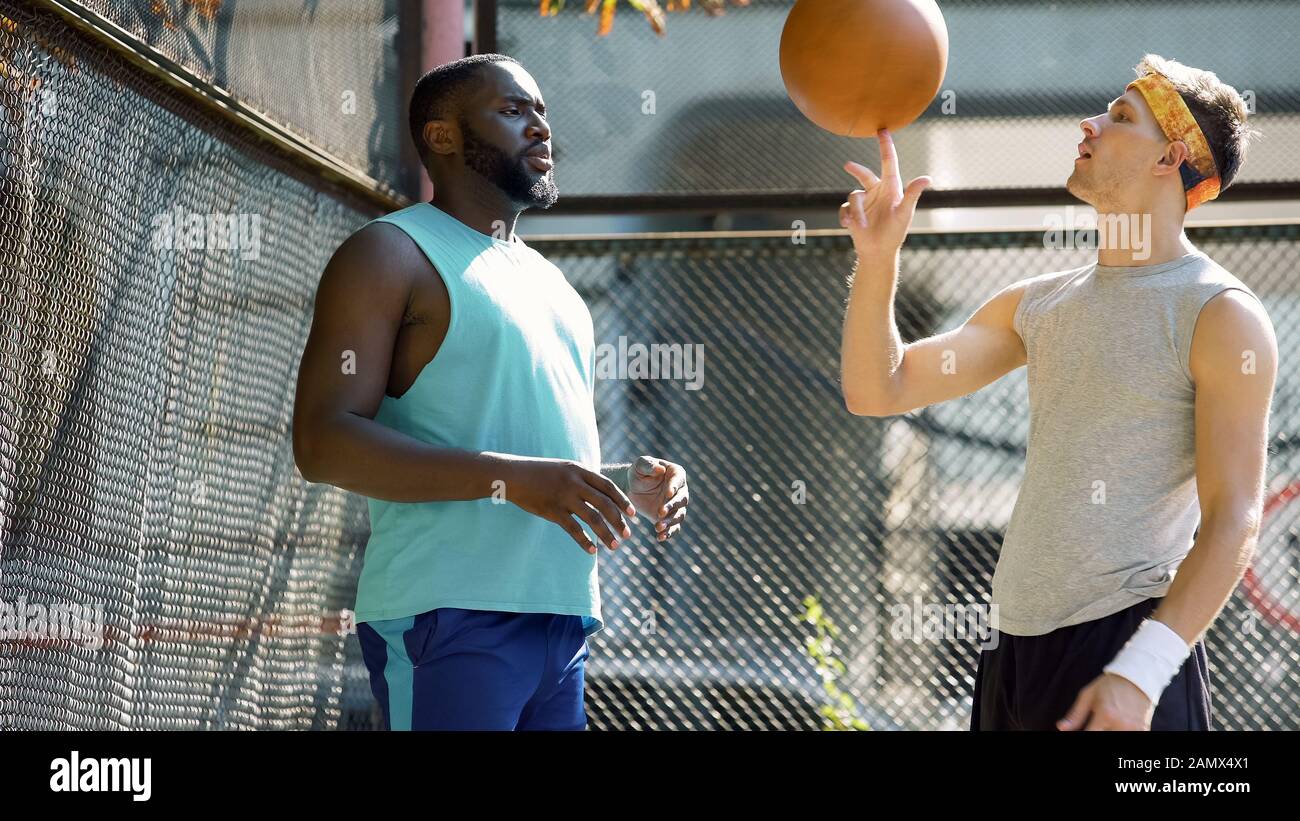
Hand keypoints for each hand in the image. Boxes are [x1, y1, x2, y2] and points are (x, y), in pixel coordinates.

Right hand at [504, 456, 635, 554]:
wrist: (513, 475)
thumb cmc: (539, 473)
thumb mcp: (564, 469)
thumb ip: (581, 479)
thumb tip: (599, 492)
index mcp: (579, 470)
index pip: (608, 486)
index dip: (622, 500)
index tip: (632, 514)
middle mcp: (574, 483)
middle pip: (605, 503)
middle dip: (619, 521)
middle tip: (627, 535)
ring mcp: (564, 497)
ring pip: (593, 518)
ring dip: (606, 534)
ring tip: (614, 546)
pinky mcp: (552, 511)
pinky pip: (574, 529)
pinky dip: (585, 542)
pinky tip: (593, 551)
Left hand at [627, 456, 688, 541]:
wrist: (632, 489)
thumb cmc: (637, 473)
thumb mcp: (640, 466)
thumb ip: (648, 465)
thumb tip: (660, 469)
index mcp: (676, 474)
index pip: (678, 481)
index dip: (674, 487)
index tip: (668, 494)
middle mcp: (680, 490)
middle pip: (681, 500)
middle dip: (671, 507)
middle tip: (660, 512)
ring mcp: (676, 506)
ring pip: (679, 515)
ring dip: (670, 522)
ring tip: (658, 526)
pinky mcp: (670, 518)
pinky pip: (674, 528)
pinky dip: (669, 533)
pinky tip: (660, 537)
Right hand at [840, 129, 931, 260]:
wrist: (878, 252)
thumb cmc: (895, 234)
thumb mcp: (904, 213)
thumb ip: (913, 194)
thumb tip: (927, 178)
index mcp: (891, 188)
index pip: (888, 162)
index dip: (885, 146)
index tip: (882, 130)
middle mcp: (877, 192)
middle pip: (865, 174)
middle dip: (856, 169)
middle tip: (847, 165)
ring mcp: (864, 202)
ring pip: (853, 196)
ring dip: (856, 211)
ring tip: (861, 226)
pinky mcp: (852, 212)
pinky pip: (844, 209)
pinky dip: (847, 217)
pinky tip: (850, 227)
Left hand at [1058, 673, 1154, 730]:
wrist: (1136, 678)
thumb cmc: (1109, 686)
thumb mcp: (1088, 696)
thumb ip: (1075, 715)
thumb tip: (1061, 728)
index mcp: (1105, 714)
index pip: (1088, 735)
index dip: (1080, 736)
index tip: (1079, 732)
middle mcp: (1120, 724)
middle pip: (1103, 739)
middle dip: (1096, 733)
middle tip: (1095, 726)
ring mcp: (1134, 728)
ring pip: (1117, 741)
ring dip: (1109, 734)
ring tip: (1105, 725)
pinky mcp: (1144, 730)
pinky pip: (1131, 738)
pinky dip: (1123, 734)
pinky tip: (1116, 726)